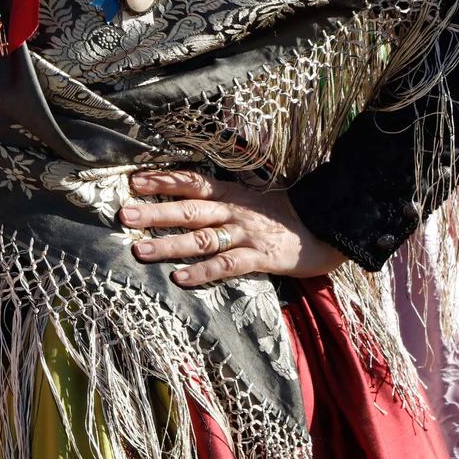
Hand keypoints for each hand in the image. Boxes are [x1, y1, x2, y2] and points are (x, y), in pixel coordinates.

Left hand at [119, 170, 346, 286]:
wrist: (335, 225)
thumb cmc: (290, 215)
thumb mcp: (255, 199)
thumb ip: (225, 199)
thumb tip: (192, 197)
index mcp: (232, 194)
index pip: (192, 182)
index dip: (163, 181)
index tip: (134, 181)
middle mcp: (235, 211)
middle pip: (189, 209)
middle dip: (155, 212)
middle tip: (123, 214)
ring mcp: (247, 234)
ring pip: (202, 238)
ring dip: (169, 245)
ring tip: (140, 251)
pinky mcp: (262, 257)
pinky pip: (227, 265)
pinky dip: (202, 272)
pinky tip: (180, 278)